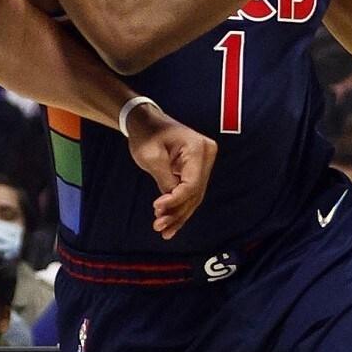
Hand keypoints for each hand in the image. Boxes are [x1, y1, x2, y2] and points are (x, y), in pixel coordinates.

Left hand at [124, 104, 217, 238]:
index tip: (157, 208)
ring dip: (178, 215)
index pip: (192, 183)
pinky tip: (171, 226)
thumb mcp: (152, 157)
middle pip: (195, 193)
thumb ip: (165, 181)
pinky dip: (179, 208)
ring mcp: (203, 164)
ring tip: (163, 230)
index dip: (176, 200)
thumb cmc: (147, 134)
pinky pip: (189, 193)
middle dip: (177, 212)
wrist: (146, 122)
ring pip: (193, 197)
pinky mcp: (195, 171)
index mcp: (198, 148)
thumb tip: (171, 204)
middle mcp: (206, 156)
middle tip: (159, 226)